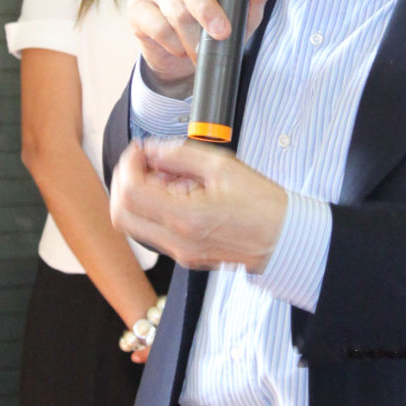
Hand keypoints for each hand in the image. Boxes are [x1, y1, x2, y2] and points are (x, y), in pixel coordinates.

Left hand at [110, 136, 287, 273]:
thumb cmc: (263, 206)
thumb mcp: (223, 166)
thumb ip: (180, 155)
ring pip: (133, 224)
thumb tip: (152, 150)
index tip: (140, 151)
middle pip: (121, 213)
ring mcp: (180, 252)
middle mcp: (178, 240)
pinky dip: (152, 209)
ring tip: (164, 177)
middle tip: (142, 162)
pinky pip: (153, 231)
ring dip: (137, 196)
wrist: (284, 238)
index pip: (131, 192)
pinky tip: (175, 193)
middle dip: (124, 181)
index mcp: (186, 217)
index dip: (129, 165)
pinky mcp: (185, 255)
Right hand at [129, 0, 284, 90]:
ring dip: (192, 35)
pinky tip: (180, 49)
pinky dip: (173, 42)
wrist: (188, 62)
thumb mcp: (244, 13)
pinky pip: (156, 24)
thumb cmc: (219, 29)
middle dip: (206, 8)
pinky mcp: (138, 9)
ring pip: (173, 6)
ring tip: (202, 51)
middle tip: (221, 33)